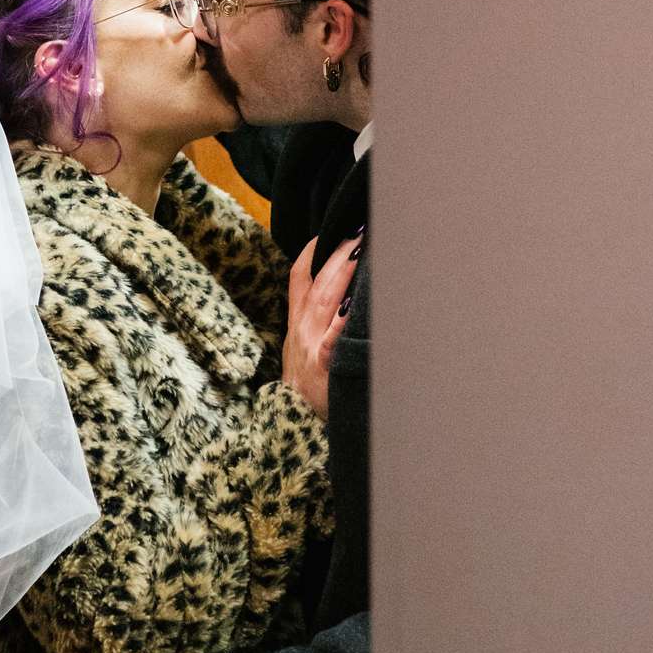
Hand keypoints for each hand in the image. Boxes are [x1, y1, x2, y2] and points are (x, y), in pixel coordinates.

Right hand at [282, 235, 360, 419]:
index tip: (327, 230)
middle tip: (359, 229)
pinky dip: (343, 318)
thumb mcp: (301, 350)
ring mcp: (311, 344)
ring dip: (344, 271)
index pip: (299, 277)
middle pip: (319, 280)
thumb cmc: (303, 388)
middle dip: (338, 252)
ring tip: (362, 249)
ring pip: (326, 299)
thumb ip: (316, 325)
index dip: (311, 251)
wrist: (290, 423)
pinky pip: (333, 336)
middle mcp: (302, 328)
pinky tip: (357, 302)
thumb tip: (342, 299)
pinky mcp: (323, 364)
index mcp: (297, 323)